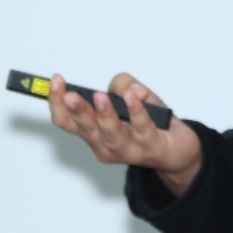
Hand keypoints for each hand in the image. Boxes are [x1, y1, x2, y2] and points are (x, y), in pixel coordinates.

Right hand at [47, 72, 202, 196]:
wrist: (177, 149)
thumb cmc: (149, 122)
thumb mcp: (133, 96)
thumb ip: (124, 85)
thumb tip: (126, 88)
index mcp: (94, 132)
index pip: (66, 121)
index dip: (57, 103)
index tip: (54, 82)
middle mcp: (105, 145)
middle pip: (85, 130)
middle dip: (76, 111)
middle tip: (69, 94)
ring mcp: (128, 150)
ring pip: (111, 134)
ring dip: (104, 115)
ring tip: (100, 97)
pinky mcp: (151, 148)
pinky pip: (142, 129)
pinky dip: (137, 112)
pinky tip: (133, 98)